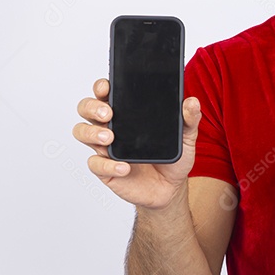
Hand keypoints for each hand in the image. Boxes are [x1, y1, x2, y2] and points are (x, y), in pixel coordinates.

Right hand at [73, 78, 201, 208]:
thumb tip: (192, 102)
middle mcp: (111, 126)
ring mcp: (105, 148)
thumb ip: (189, 119)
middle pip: (86, 109)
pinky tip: (124, 167)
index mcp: (126, 113)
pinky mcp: (106, 169)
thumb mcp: (185, 137)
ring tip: (110, 138)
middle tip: (108, 113)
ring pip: (82, 132)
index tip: (107, 86)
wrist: (170, 188)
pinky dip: (108, 165)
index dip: (101, 87)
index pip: (106, 93)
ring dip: (92, 133)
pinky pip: (96, 164)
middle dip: (92, 107)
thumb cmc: (171, 157)